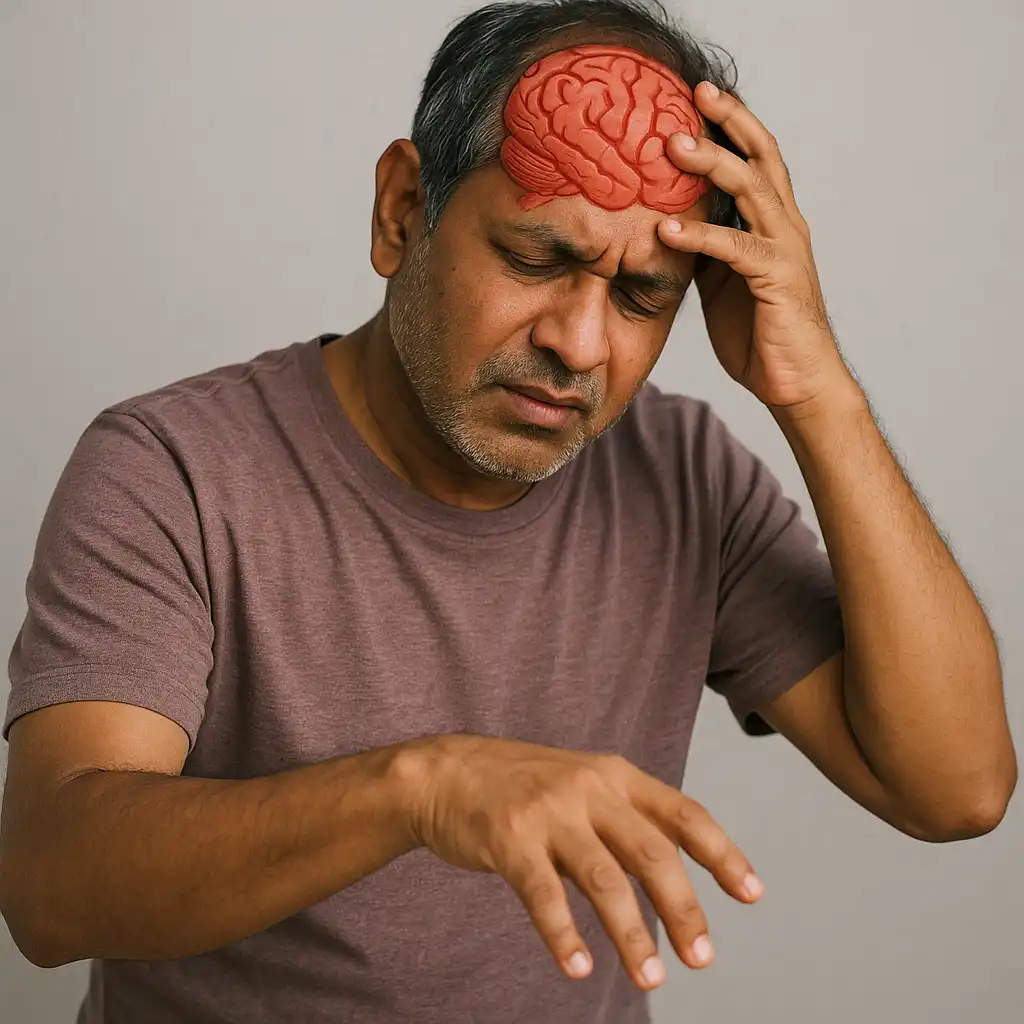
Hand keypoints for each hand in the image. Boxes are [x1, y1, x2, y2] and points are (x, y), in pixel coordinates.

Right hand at [398, 733, 762, 988]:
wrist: (444, 772)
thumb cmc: (521, 786)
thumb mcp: (582, 783)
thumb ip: (625, 816)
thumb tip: (677, 869)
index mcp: (614, 775)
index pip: (682, 813)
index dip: (722, 853)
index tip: (752, 893)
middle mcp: (589, 788)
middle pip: (652, 853)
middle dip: (683, 909)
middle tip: (701, 958)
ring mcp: (548, 811)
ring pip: (605, 880)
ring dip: (632, 934)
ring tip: (651, 978)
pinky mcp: (508, 838)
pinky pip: (544, 895)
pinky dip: (564, 936)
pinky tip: (579, 968)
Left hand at [658, 82, 862, 415]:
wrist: (795, 383)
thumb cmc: (759, 334)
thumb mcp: (722, 283)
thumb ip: (704, 250)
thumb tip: (667, 226)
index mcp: (773, 223)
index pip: (755, 159)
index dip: (731, 125)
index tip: (696, 97)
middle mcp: (785, 225)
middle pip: (760, 157)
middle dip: (728, 122)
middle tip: (691, 96)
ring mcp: (785, 249)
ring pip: (751, 190)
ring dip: (711, 165)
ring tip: (672, 148)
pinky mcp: (778, 278)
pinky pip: (735, 247)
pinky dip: (700, 235)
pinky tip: (666, 228)